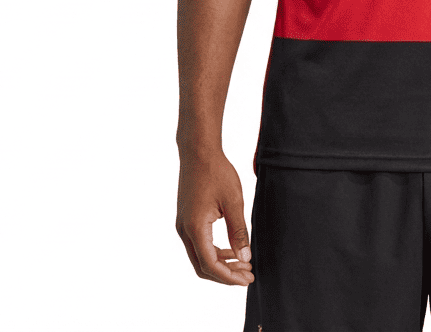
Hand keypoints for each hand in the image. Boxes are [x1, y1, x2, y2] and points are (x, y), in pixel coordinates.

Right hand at [176, 149, 254, 286]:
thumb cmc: (217, 172)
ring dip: (220, 264)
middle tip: (248, 275)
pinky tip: (231, 250)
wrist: (198, 151)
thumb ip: (239, 231)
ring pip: (199, 257)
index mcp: (195, 227)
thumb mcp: (234, 201)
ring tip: (243, 263)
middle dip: (225, 275)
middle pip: (202, 266)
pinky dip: (214, 252)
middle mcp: (184, 230)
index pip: (210, 264)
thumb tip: (245, 258)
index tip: (248, 278)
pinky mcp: (186, 219)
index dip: (229, 276)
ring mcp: (183, 225)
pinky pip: (198, 245)